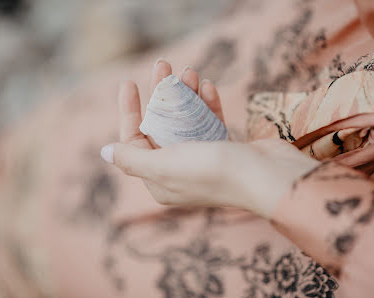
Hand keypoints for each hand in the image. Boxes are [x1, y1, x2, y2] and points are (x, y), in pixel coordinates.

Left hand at [101, 60, 319, 217]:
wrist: (268, 177)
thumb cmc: (214, 172)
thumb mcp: (164, 166)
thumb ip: (133, 158)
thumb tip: (105, 152)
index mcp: (160, 179)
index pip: (136, 141)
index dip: (130, 112)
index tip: (129, 83)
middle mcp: (179, 171)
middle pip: (162, 126)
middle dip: (161, 94)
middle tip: (163, 64)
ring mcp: (204, 160)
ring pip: (187, 121)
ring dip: (187, 95)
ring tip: (190, 71)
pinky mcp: (226, 150)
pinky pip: (210, 123)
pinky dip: (207, 104)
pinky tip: (208, 86)